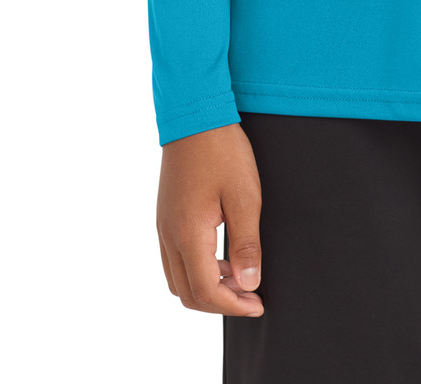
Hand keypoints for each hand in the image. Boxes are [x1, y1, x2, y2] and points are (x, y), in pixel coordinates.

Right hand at [156, 122, 263, 316]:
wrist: (195, 114)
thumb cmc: (223, 152)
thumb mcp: (245, 197)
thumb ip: (246, 244)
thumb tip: (248, 284)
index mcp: (188, 235)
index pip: (206, 292)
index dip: (233, 306)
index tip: (258, 305)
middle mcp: (169, 236)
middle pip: (187, 294)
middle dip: (219, 303)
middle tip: (250, 297)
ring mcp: (163, 226)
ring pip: (178, 279)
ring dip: (206, 287)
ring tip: (238, 277)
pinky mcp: (164, 216)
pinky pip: (174, 259)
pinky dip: (196, 269)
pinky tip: (220, 255)